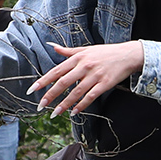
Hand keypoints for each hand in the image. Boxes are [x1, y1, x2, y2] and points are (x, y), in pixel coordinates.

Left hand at [29, 41, 144, 115]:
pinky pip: (90, 96)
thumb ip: (68, 51)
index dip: (43, 81)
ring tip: (55, 113)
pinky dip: (82, 105)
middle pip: (63, 83)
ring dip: (64, 104)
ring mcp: (94, 76)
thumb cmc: (106, 52)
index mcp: (77, 58)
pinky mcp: (104, 84)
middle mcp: (84, 66)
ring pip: (76, 92)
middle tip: (40, 106)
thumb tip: (52, 46)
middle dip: (50, 95)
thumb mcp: (86, 49)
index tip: (33, 90)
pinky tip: (74, 112)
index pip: (56, 71)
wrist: (127, 54)